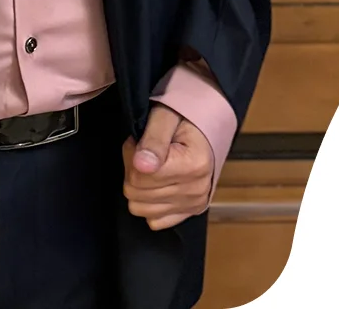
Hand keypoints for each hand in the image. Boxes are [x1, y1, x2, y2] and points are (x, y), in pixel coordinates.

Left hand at [122, 104, 213, 230]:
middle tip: (144, 151)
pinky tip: (157, 183)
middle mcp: (197, 190)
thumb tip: (141, 165)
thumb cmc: (184, 116)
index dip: (131, 155)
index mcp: (193, 165)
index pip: (140, 176)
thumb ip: (153, 139)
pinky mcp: (191, 211)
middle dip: (133, 170)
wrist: (207, 122)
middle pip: (137, 194)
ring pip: (141, 209)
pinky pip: (155, 221)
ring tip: (150, 165)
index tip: (139, 141)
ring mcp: (194, 204)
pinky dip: (150, 203)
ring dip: (139, 186)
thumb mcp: (165, 116)